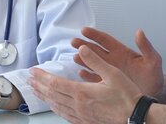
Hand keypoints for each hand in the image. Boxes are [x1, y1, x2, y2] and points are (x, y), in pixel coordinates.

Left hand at [28, 45, 142, 123]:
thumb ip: (95, 60)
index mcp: (82, 92)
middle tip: (28, 80)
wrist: (137, 117)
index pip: (55, 83)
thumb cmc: (127, 97)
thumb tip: (82, 47)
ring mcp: (81, 115)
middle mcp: (78, 105)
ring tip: (35, 91)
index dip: (42, 77)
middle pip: (52, 95)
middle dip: (39, 86)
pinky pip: (65, 115)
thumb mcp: (113, 73)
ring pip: (56, 106)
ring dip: (44, 97)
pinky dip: (56, 108)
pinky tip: (53, 106)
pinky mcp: (85, 122)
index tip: (33, 71)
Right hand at [72, 27, 163, 96]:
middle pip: (94, 50)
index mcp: (121, 51)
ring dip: (82, 59)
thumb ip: (146, 47)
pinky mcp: (107, 84)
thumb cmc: (153, 76)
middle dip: (83, 45)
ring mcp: (108, 72)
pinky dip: (87, 76)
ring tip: (74, 57)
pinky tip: (81, 73)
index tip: (84, 30)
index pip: (105, 40)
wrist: (154, 93)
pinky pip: (94, 78)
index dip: (94, 35)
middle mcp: (111, 60)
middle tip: (73, 42)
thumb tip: (139, 32)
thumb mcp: (153, 60)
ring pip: (92, 63)